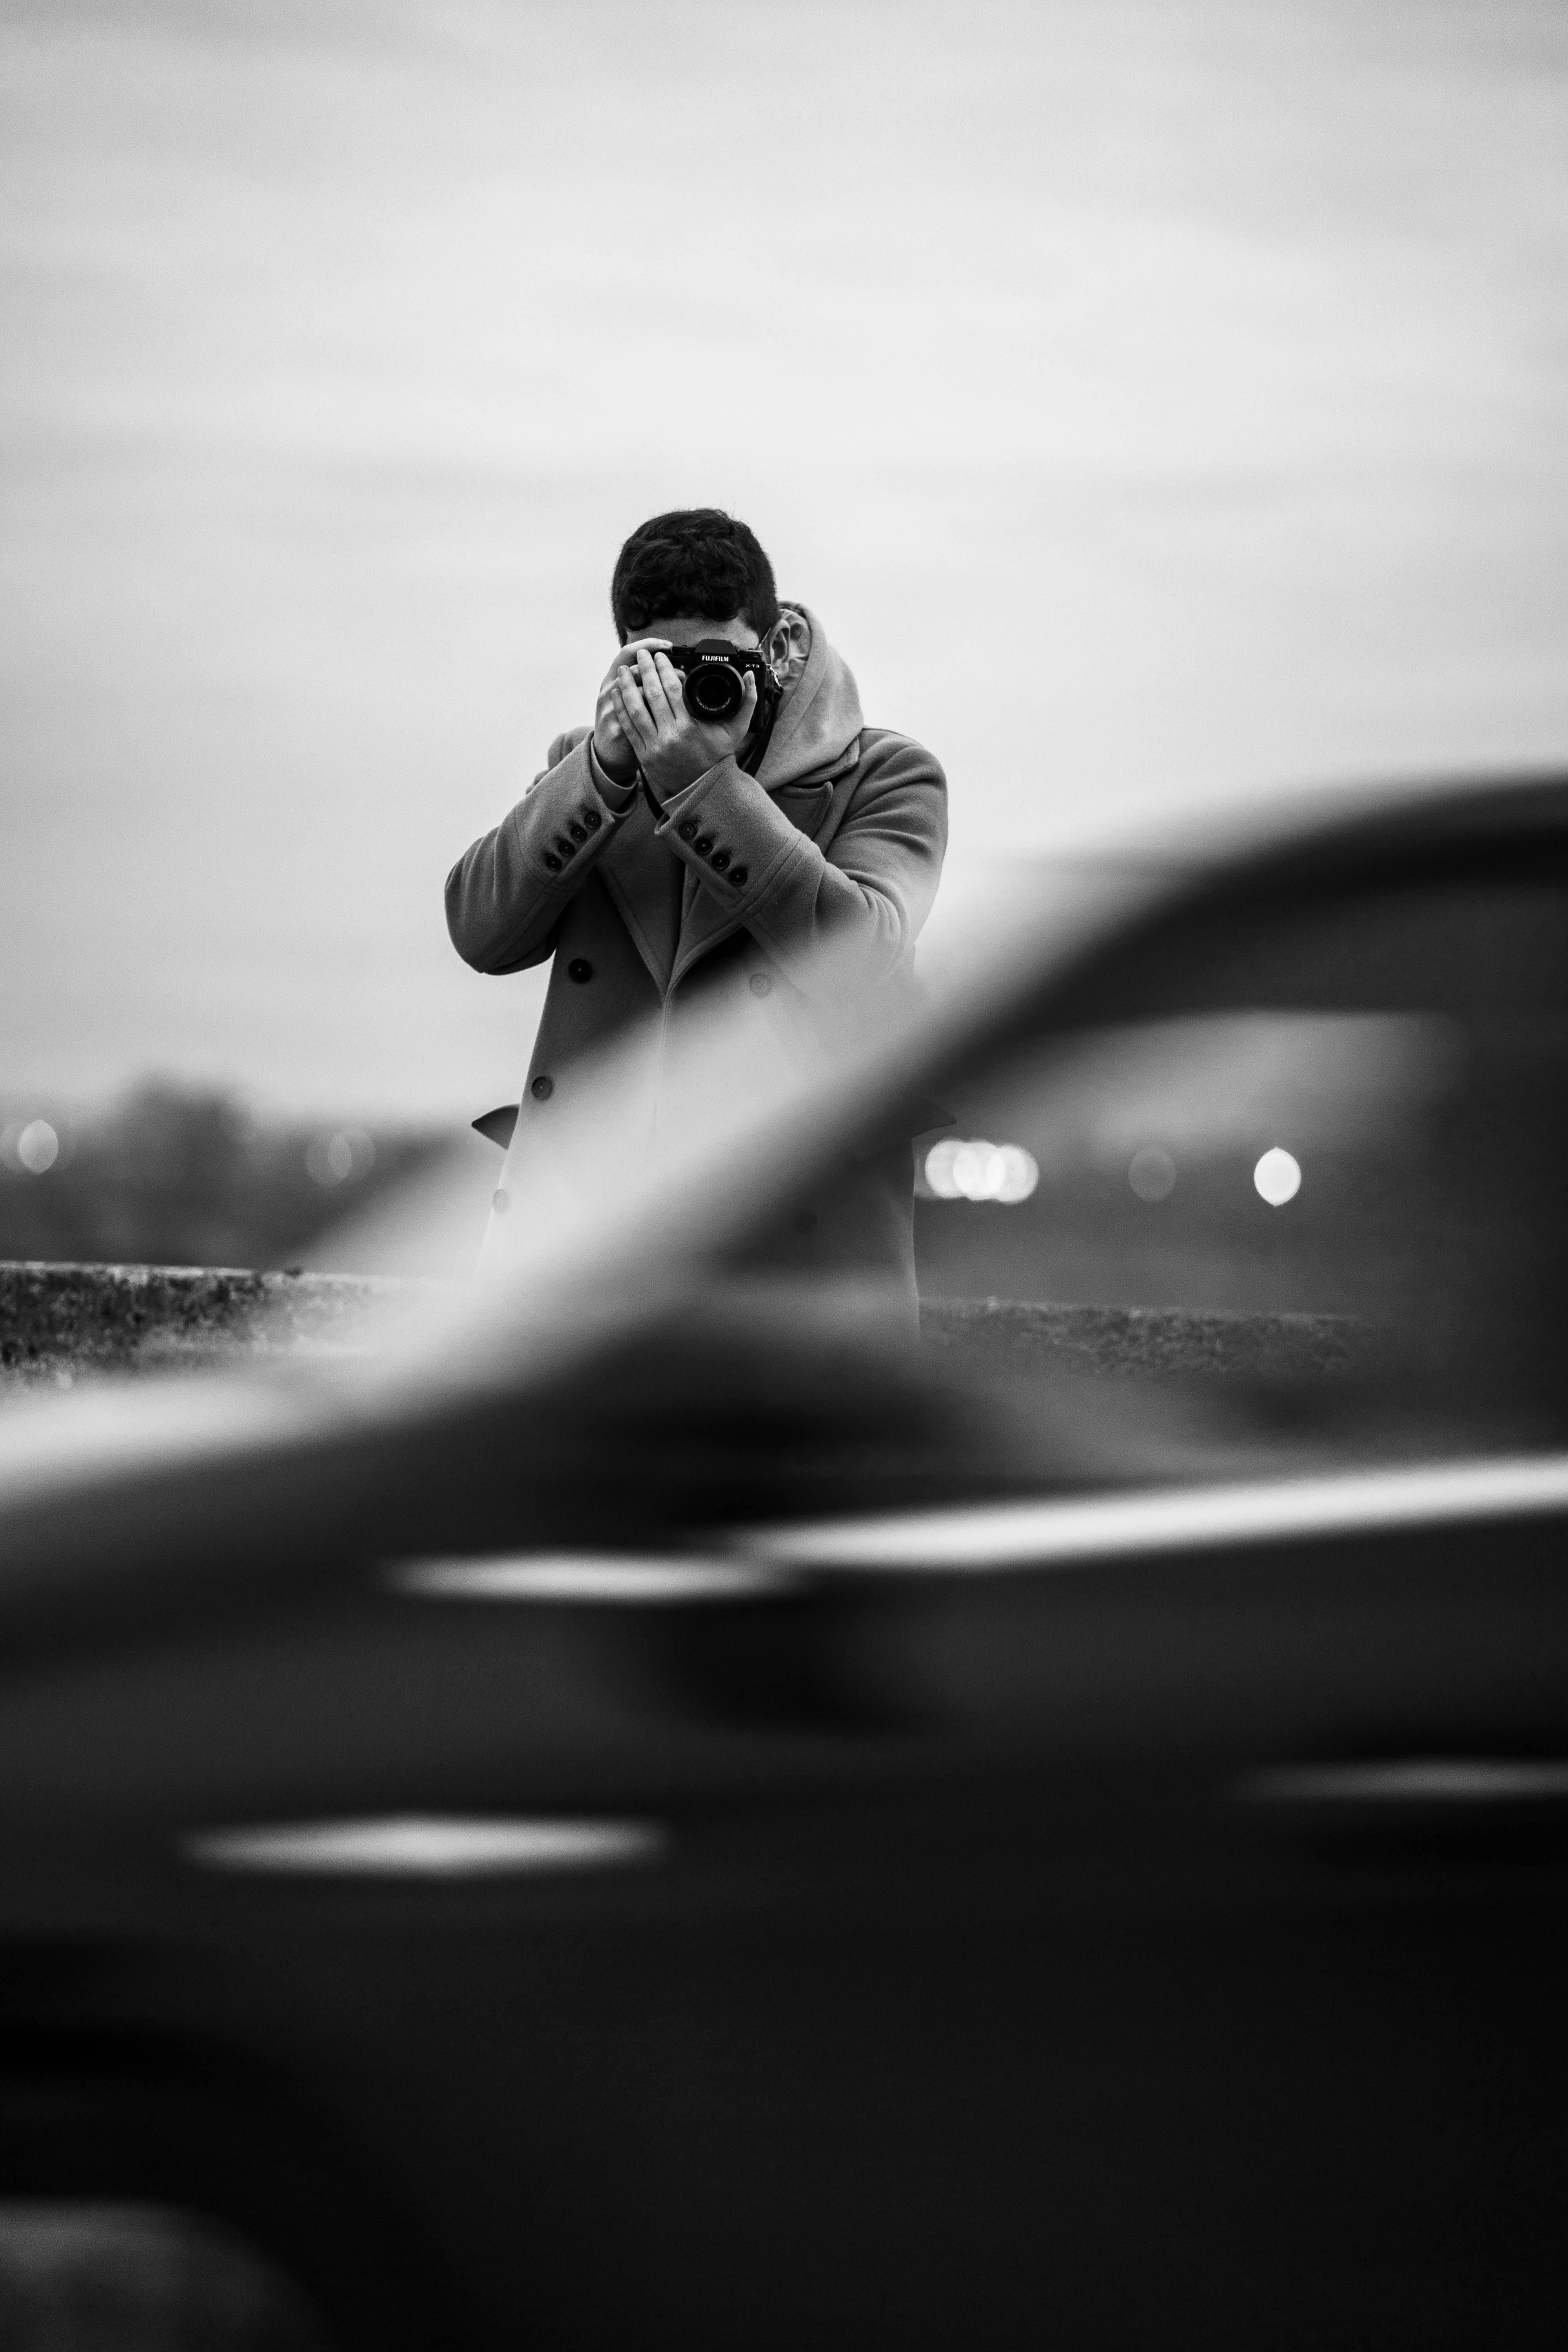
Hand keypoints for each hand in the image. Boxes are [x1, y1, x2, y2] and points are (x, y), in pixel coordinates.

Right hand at [592, 638, 669, 781]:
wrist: (606, 754)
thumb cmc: (621, 721)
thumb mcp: (625, 696)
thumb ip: (640, 681)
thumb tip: (669, 668)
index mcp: (610, 678)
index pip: (626, 652)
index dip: (647, 645)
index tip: (667, 646)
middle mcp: (607, 691)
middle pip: (634, 670)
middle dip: (660, 668)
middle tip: (682, 671)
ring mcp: (609, 710)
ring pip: (637, 693)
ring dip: (661, 690)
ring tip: (680, 689)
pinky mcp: (617, 730)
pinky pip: (639, 718)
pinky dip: (657, 713)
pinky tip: (673, 712)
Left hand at [610, 647, 758, 797]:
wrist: (702, 787)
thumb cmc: (717, 756)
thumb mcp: (736, 730)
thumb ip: (747, 703)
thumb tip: (751, 677)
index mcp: (690, 728)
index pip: (673, 690)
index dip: (664, 669)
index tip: (660, 655)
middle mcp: (670, 736)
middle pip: (653, 695)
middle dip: (645, 670)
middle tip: (640, 654)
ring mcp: (654, 746)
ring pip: (636, 710)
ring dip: (628, 687)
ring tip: (624, 669)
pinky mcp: (643, 755)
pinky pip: (628, 728)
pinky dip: (621, 709)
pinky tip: (617, 694)